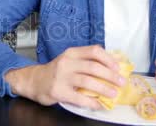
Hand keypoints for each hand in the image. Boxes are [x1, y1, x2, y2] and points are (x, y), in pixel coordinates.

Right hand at [4, 45, 125, 108]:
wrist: (34, 81)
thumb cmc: (57, 71)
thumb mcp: (70, 60)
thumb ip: (86, 60)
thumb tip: (113, 66)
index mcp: (72, 53)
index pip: (94, 51)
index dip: (108, 59)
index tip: (118, 68)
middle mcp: (67, 62)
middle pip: (93, 67)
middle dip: (111, 76)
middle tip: (121, 82)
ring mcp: (62, 77)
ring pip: (88, 81)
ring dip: (104, 89)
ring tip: (113, 94)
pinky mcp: (59, 91)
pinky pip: (79, 98)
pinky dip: (92, 102)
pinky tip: (98, 104)